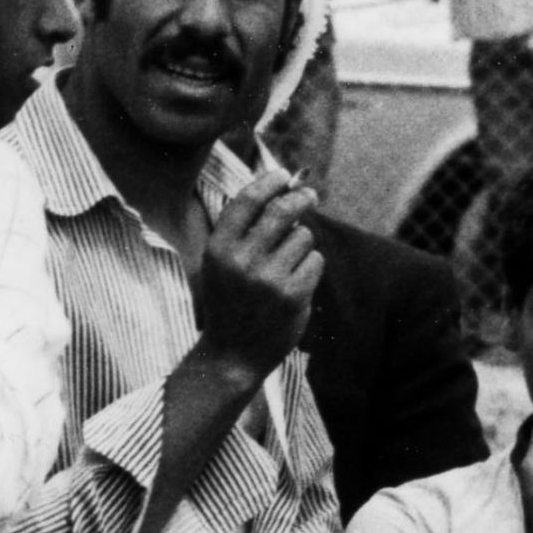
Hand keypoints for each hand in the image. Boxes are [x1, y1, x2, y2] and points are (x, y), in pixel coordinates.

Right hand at [189, 169, 323, 376]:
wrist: (232, 356)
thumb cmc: (230, 303)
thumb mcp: (221, 265)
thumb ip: (243, 230)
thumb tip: (281, 188)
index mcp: (218, 250)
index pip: (247, 200)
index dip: (269, 182)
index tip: (284, 176)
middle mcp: (241, 262)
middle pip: (283, 210)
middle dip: (302, 198)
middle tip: (310, 196)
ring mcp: (268, 279)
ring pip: (303, 236)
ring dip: (302, 244)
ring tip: (287, 265)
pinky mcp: (293, 295)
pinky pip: (315, 261)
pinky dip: (309, 268)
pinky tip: (294, 285)